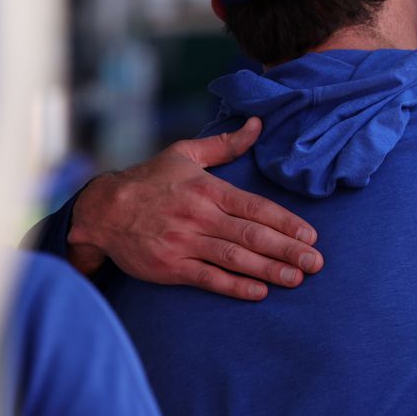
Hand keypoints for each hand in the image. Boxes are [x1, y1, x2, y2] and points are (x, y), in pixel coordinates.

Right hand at [66, 118, 322, 300]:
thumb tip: (257, 124)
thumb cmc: (149, 181)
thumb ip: (225, 145)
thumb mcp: (185, 154)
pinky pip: (208, 278)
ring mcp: (184, 242)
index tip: (311, 235)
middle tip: (316, 262)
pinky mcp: (170, 266)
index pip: (256, 207)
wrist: (100, 211)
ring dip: (269, 269)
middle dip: (288, 249)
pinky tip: (259, 292)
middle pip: (252, 235)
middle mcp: (200, 216)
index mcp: (208, 189)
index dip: (286, 222)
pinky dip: (235, 286)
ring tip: (297, 278)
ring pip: (235, 257)